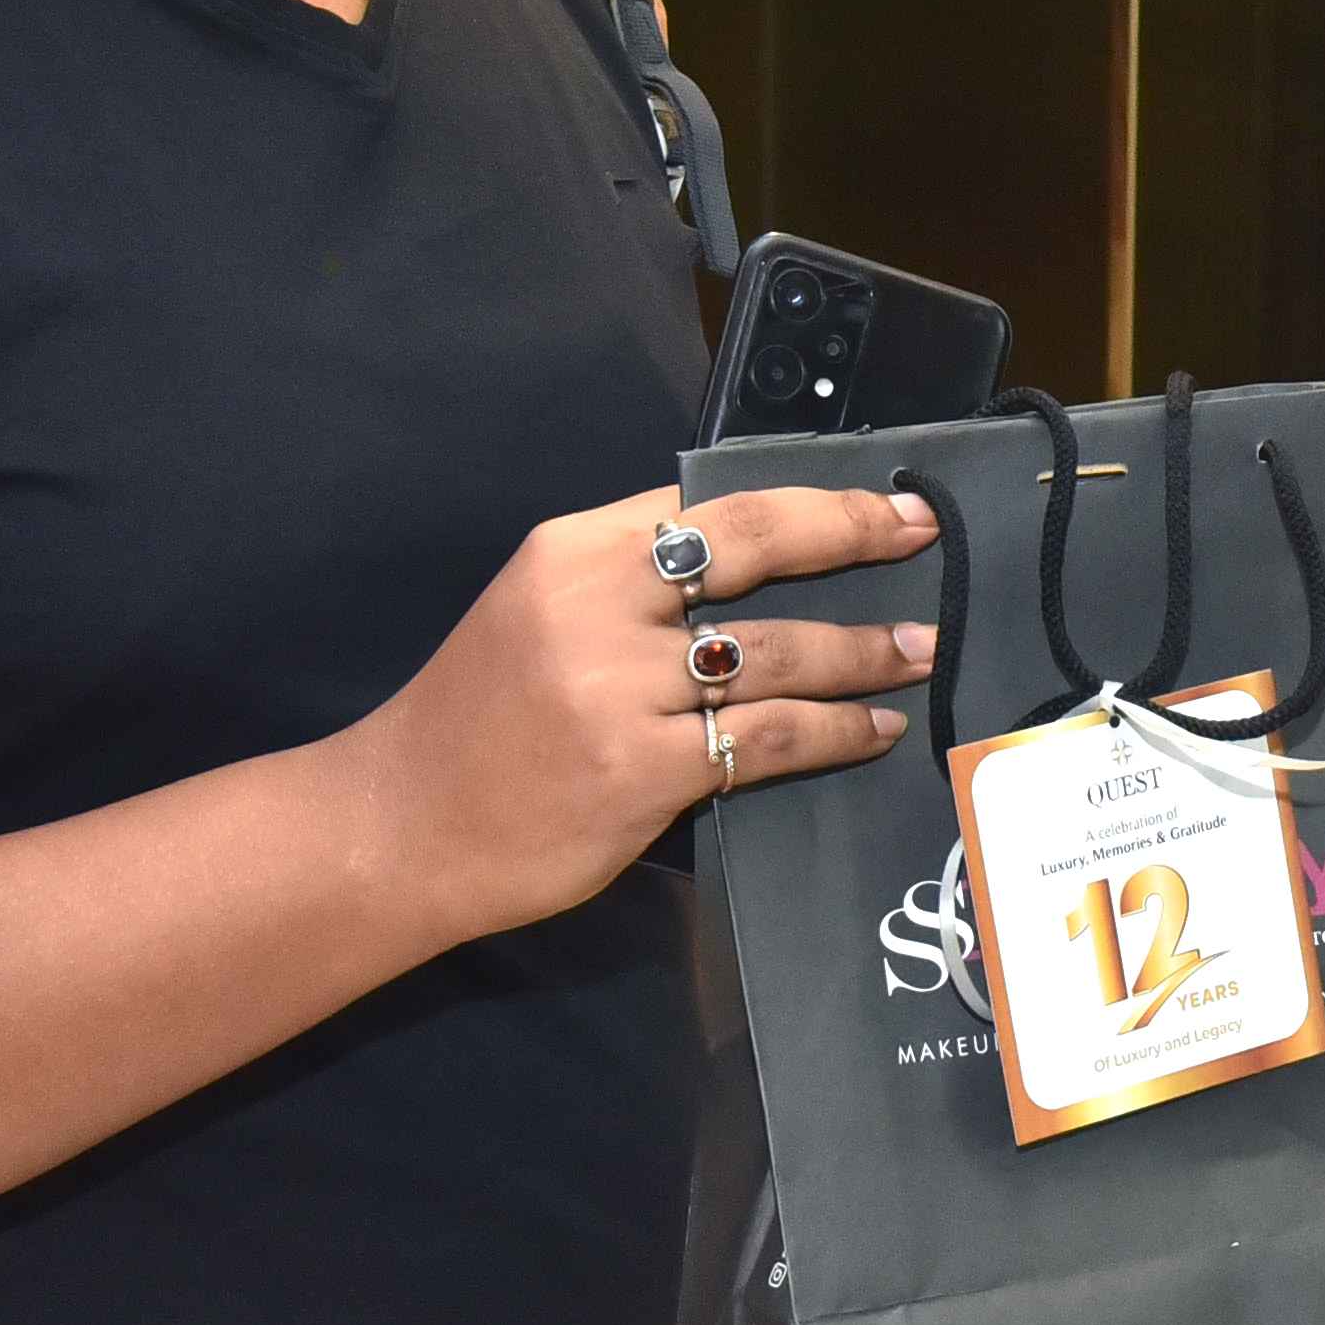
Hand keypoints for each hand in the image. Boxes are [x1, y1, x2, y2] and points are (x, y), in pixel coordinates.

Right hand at [365, 486, 933, 935]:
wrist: (400, 827)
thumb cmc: (479, 721)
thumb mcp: (536, 611)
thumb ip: (627, 581)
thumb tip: (754, 561)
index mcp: (569, 550)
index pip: (706, 502)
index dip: (805, 497)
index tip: (875, 501)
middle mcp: (594, 605)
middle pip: (753, 545)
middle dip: (851, 534)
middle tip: (923, 536)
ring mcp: (617, 691)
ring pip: (776, 651)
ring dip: (863, 649)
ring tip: (922, 649)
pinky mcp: (640, 771)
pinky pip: (767, 737)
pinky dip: (835, 730)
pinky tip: (874, 728)